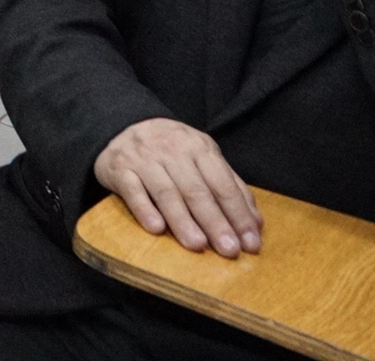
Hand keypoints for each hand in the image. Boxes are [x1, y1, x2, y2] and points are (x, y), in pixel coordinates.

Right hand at [96, 118, 260, 257]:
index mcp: (199, 147)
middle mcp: (171, 150)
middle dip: (215, 222)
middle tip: (229, 250)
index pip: (222, 184)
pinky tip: (156, 228)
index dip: (238, 214)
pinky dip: (144, 209)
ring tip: (198, 245)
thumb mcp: (204, 158)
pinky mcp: (118, 167)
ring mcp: (143, 157)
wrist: (124, 124)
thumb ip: (230, 187)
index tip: (249, 243)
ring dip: (183, 221)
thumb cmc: (172, 150)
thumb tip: (255, 223)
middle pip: (196, 190)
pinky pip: (132, 190)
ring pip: (166, 192)